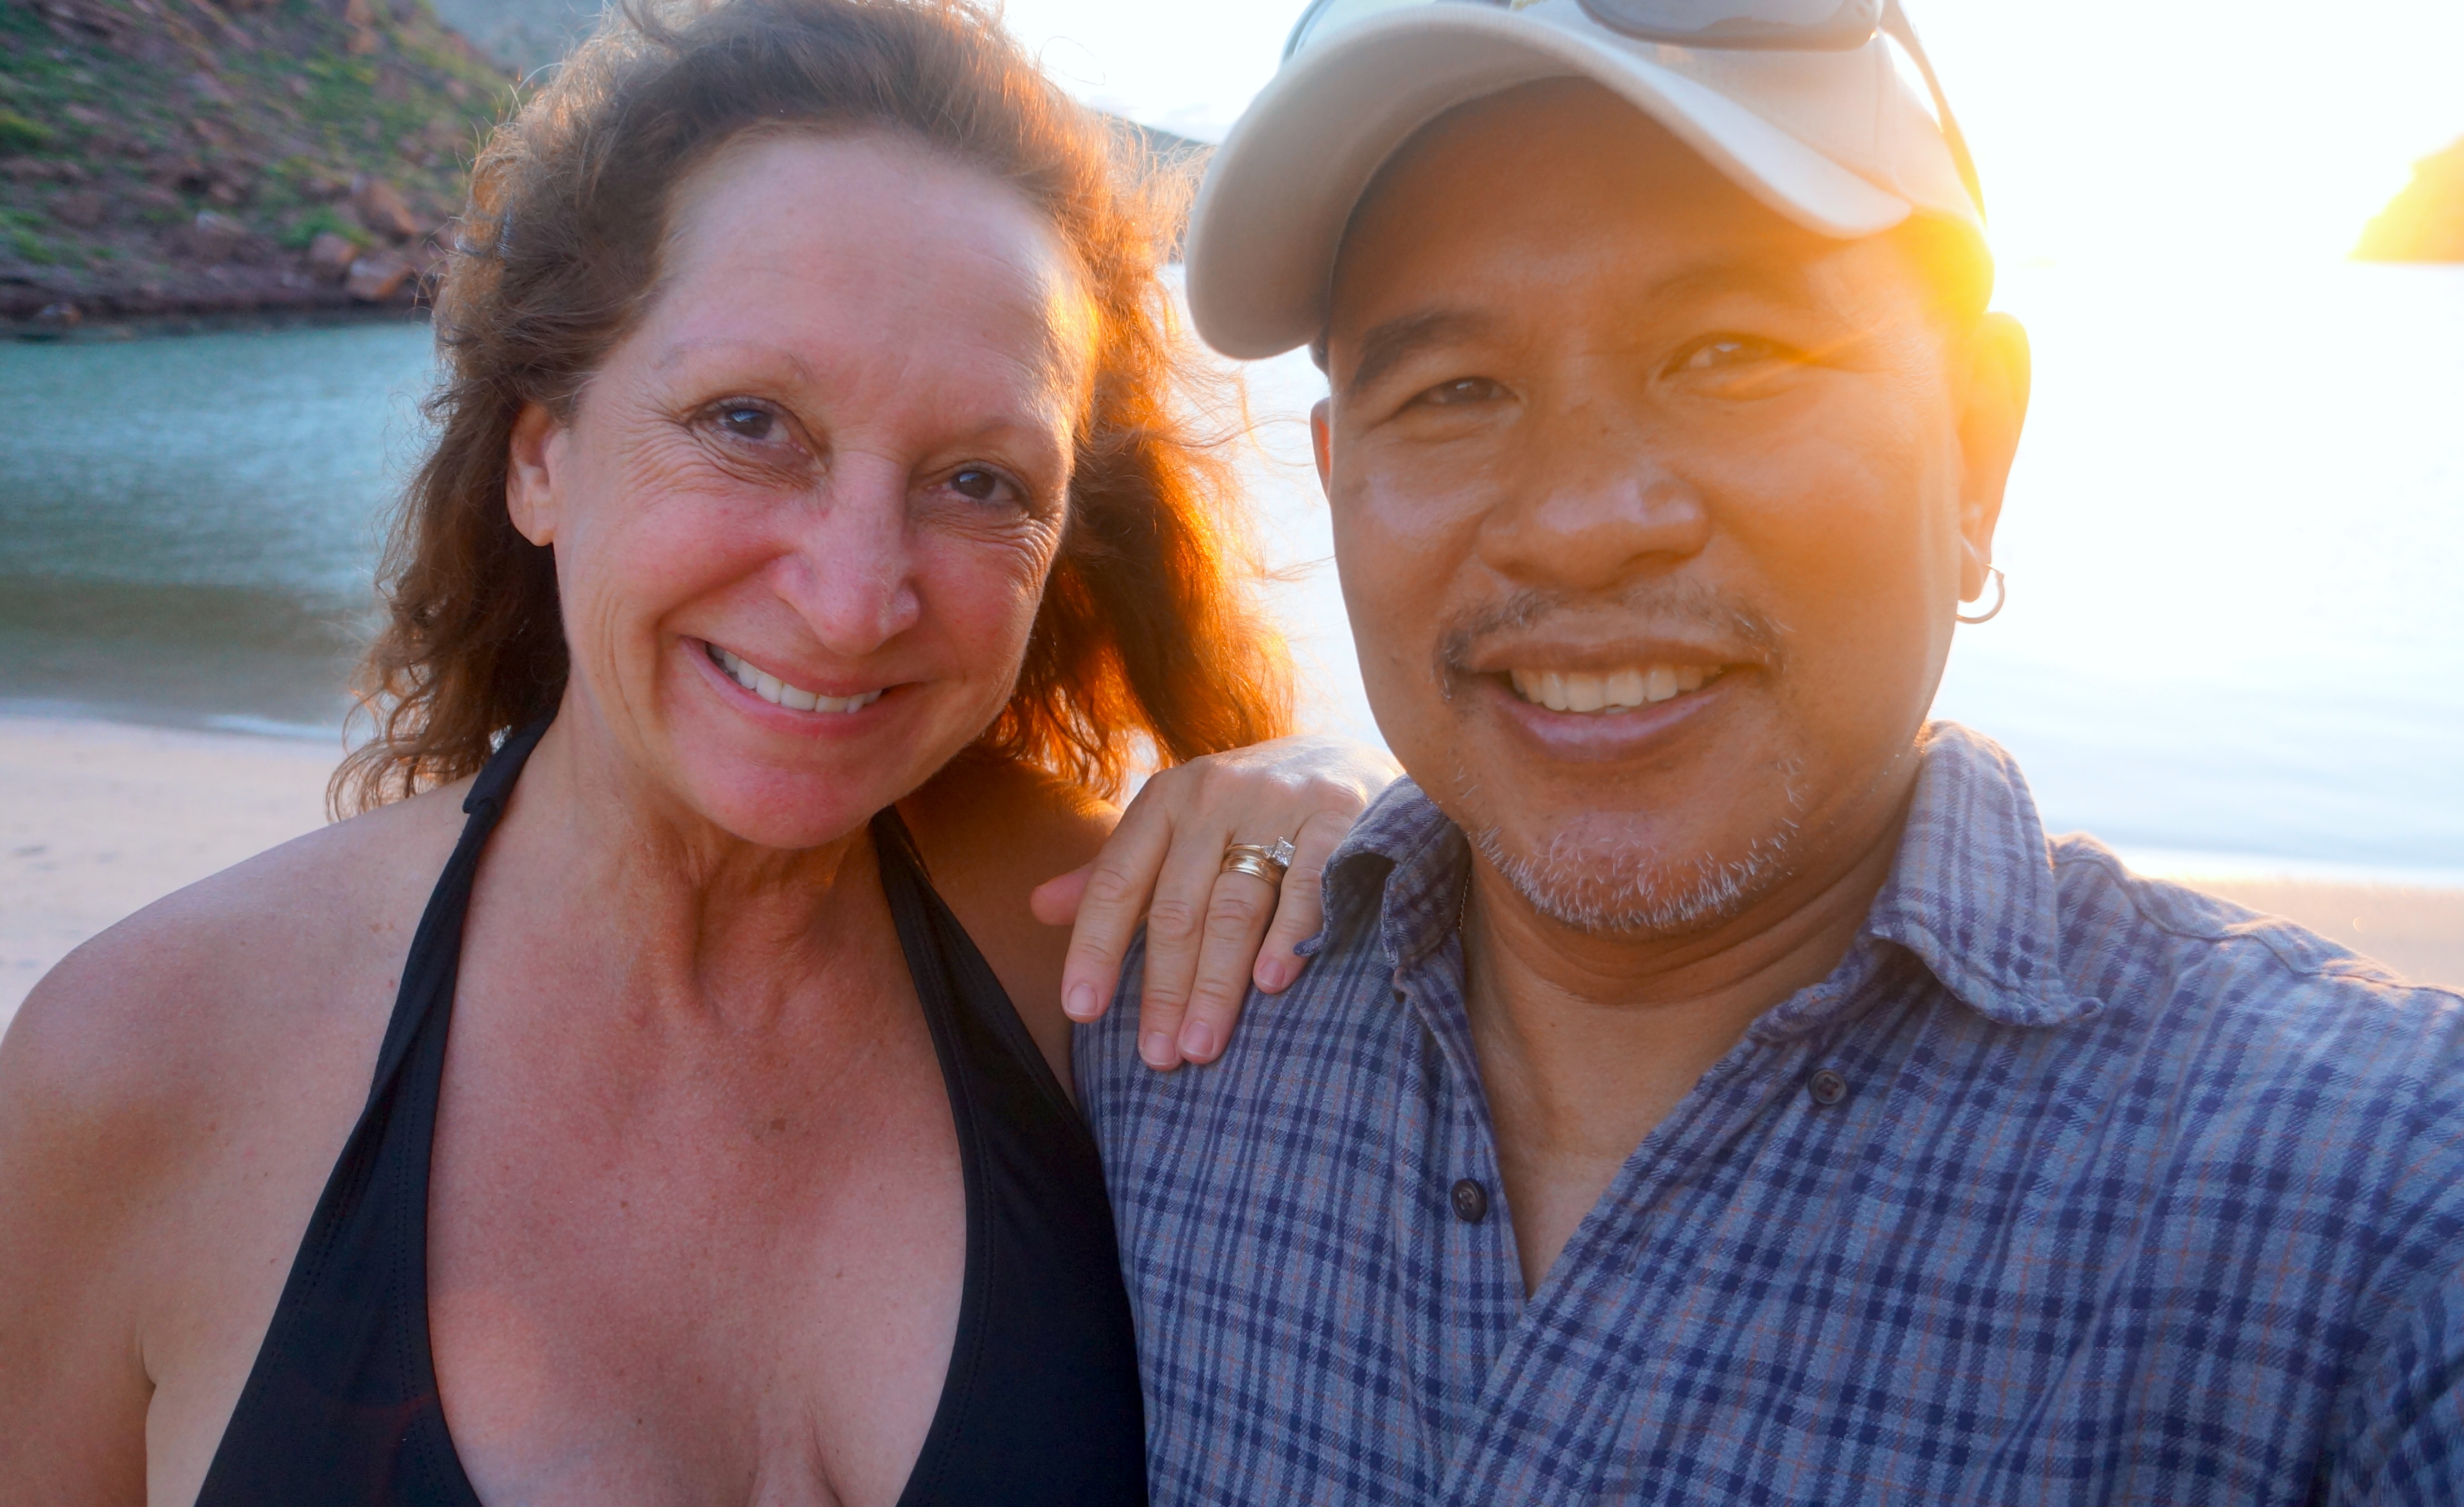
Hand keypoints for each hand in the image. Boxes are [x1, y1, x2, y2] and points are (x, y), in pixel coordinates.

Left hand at [1030, 735, 1400, 1070]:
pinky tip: (1271, 983)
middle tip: (1157, 1057)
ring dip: (1215, 985)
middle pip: (1176, 908)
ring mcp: (1277, 802)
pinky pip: (1308, 885)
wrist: (1344, 756)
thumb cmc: (1244, 809)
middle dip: (1163, 989)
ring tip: (1200, 1047)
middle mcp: (1214, 796)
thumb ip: (1114, 870)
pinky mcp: (1338, 815)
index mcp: (1165, 801)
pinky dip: (1289, 936)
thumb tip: (1038, 908)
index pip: (1116, 881)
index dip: (1093, 947)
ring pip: (1235, 907)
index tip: (1081, 1010)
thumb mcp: (1175, 826)